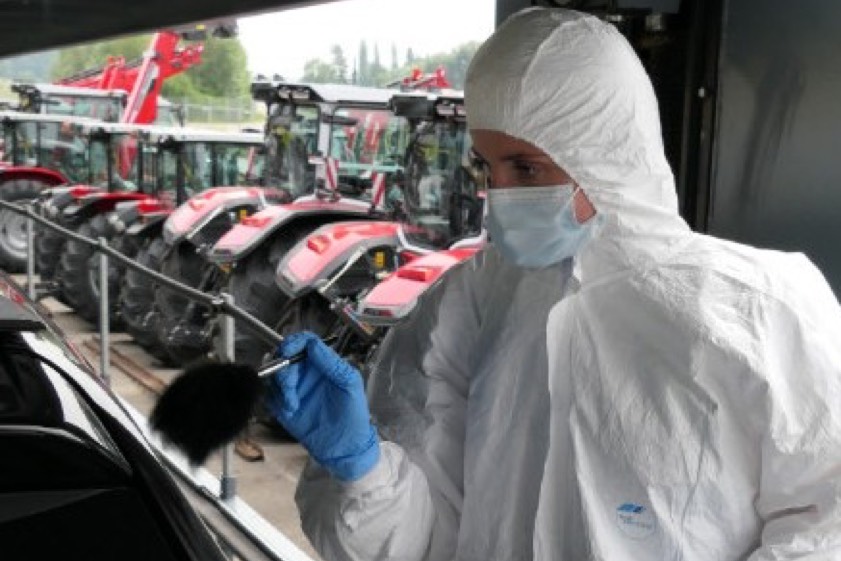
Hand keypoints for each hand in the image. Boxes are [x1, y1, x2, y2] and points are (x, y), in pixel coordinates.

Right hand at [267, 331, 378, 480]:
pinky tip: (289, 411)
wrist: (344, 447)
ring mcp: (295, 389)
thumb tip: (313, 344)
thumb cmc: (353, 415)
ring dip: (280, 388)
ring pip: (274, 376)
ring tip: (293, 405)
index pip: (304, 343)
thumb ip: (332, 364)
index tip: (288, 352)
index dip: (293, 342)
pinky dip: (276, 401)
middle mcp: (306, 373)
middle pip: (284, 357)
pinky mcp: (284, 406)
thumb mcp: (349, 384)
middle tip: (290, 386)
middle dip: (284, 370)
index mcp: (323, 364)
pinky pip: (270, 396)